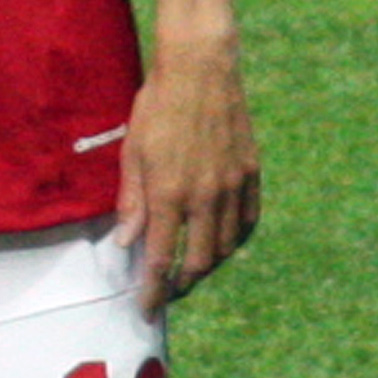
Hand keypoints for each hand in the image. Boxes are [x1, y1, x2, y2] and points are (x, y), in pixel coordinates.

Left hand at [114, 36, 261, 313]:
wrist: (202, 68)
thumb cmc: (158, 105)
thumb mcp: (133, 151)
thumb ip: (132, 200)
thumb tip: (126, 243)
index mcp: (170, 193)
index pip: (160, 259)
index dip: (152, 291)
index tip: (145, 309)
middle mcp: (205, 196)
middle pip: (197, 262)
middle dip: (180, 286)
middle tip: (167, 294)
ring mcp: (232, 185)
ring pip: (225, 246)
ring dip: (207, 266)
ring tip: (190, 271)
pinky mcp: (251, 173)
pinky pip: (247, 222)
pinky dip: (234, 241)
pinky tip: (222, 245)